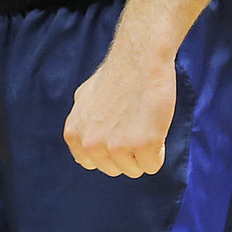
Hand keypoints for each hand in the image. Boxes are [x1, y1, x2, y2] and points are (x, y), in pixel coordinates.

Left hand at [63, 53, 176, 177]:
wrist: (138, 61)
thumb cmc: (115, 77)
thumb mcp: (84, 99)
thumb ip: (81, 124)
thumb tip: (82, 144)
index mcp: (74, 134)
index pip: (89, 163)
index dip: (106, 149)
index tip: (114, 131)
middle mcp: (91, 143)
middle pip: (114, 169)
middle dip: (125, 152)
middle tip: (130, 123)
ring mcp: (116, 147)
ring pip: (134, 169)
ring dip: (141, 151)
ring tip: (140, 122)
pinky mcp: (142, 147)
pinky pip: (153, 165)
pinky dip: (158, 151)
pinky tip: (152, 126)